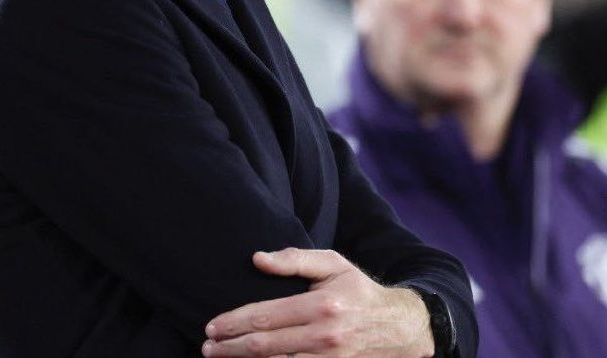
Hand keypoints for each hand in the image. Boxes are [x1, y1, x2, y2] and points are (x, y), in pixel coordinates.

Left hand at [202, 248, 434, 356]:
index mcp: (322, 306)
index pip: (266, 317)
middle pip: (265, 347)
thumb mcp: (332, 264)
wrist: (399, 328)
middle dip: (231, 348)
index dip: (234, 323)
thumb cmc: (358, 290)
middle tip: (207, 347)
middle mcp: (324, 338)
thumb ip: (294, 259)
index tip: (211, 326)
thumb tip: (257, 259)